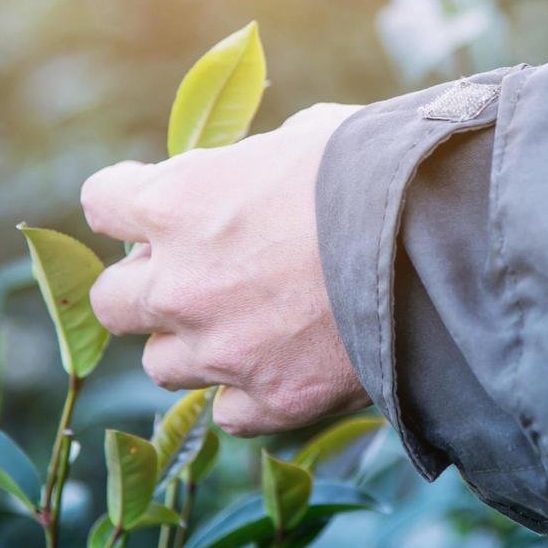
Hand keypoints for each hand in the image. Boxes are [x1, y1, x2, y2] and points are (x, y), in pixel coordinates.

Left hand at [82, 102, 368, 435]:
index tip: (154, 204)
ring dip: (194, 343)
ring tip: (248, 323)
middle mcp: (178, 283)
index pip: (102, 202)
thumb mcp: (308, 135)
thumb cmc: (378, 171)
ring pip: (161, 365)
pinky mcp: (270, 400)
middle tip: (195, 274)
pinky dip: (247, 393)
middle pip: (111, 301)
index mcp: (177, 202)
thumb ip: (256, 160)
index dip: (129, 202)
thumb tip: (254, 172)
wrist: (444, 246)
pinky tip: (284, 364)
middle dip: (147, 286)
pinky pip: (226, 412)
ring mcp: (220, 350)